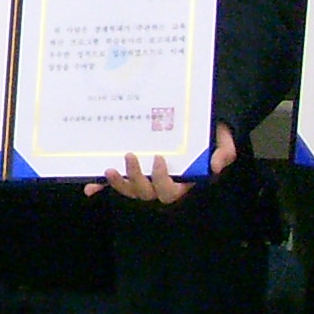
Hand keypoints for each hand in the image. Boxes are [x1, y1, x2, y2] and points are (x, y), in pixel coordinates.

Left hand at [88, 124, 236, 204]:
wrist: (200, 121)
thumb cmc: (211, 134)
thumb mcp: (223, 141)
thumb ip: (223, 153)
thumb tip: (215, 167)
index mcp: (182, 180)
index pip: (170, 191)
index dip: (162, 179)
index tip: (159, 158)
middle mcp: (161, 183)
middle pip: (146, 193)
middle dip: (136, 179)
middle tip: (130, 155)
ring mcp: (145, 177)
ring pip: (130, 190)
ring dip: (117, 184)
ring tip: (109, 169)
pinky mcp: (131, 169)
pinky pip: (115, 184)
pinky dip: (101, 187)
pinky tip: (90, 187)